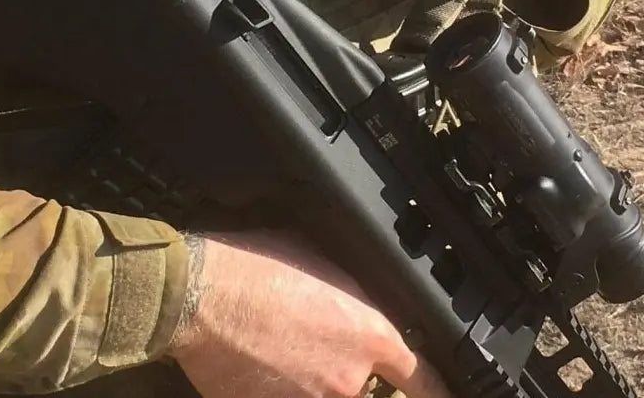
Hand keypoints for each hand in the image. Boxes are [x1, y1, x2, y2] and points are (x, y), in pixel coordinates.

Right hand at [168, 230, 449, 397]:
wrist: (200, 297)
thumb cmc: (254, 266)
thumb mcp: (319, 259)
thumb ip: (351, 292)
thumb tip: (356, 302)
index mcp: (369, 335)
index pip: (421, 378)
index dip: (437, 391)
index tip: (443, 395)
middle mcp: (349, 380)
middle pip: (364, 388)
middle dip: (341, 369)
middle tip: (305, 342)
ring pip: (324, 392)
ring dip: (306, 378)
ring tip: (275, 347)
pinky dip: (278, 386)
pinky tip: (256, 362)